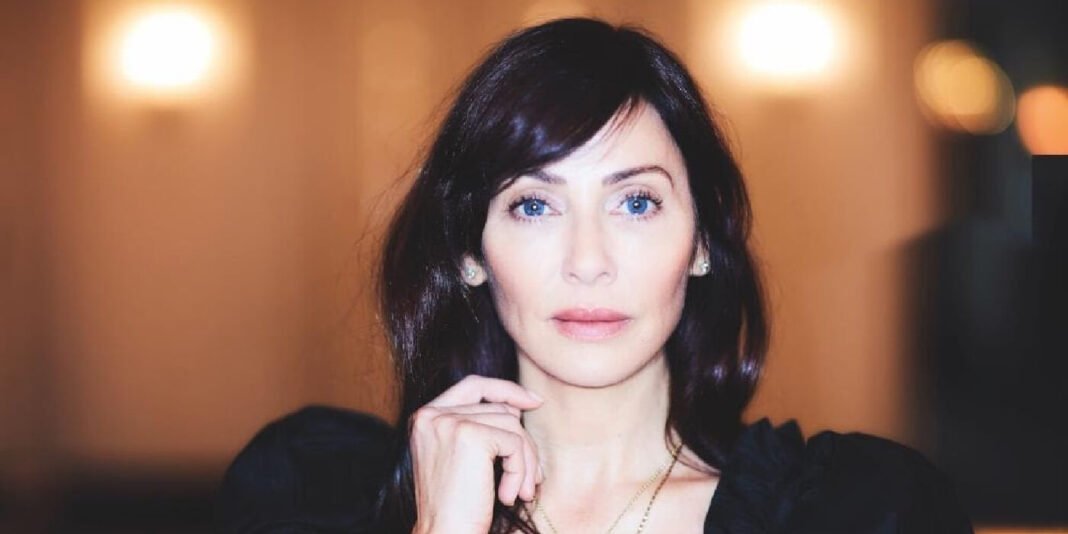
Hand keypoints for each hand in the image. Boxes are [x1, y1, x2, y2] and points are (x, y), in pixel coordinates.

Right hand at [410, 375, 543, 533]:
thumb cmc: (456, 506)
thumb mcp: (460, 458)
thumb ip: (478, 426)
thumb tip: (518, 405)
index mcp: (424, 418)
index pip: (473, 386)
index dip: (505, 389)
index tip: (533, 401)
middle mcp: (431, 415)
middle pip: (499, 408)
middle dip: (523, 443)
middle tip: (533, 476)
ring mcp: (448, 423)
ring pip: (512, 424)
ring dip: (525, 461)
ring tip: (520, 491)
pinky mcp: (470, 436)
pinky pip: (515, 442)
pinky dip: (521, 471)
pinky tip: (508, 495)